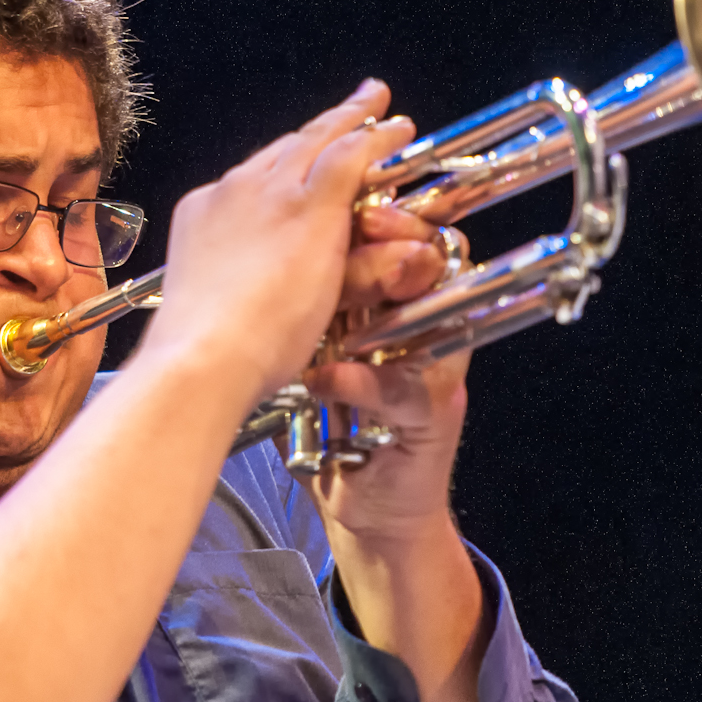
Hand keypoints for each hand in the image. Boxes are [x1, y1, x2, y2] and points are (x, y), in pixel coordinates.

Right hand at [137, 81, 415, 402]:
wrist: (204, 355)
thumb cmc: (203, 354)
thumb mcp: (210, 305)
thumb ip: (232, 283)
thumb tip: (246, 293)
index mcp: (205, 214)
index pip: (253, 176)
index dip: (286, 161)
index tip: (303, 155)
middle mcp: (234, 190)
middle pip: (285, 148)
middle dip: (321, 129)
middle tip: (353, 108)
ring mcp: (271, 192)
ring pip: (319, 140)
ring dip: (352, 122)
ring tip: (380, 108)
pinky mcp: (310, 204)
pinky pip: (350, 154)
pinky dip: (376, 139)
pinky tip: (398, 131)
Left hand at [305, 197, 473, 542]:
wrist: (364, 506)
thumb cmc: (340, 429)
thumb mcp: (314, 353)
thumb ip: (305, 303)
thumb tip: (265, 244)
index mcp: (397, 305)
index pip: (403, 236)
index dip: (381, 209)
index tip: (351, 195)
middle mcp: (427, 329)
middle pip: (431, 262)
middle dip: (398, 238)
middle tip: (366, 221)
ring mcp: (435, 370)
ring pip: (431, 316)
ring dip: (386, 301)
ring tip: (345, 293)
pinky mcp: (433, 416)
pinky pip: (408, 388)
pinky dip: (364, 383)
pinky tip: (327, 378)